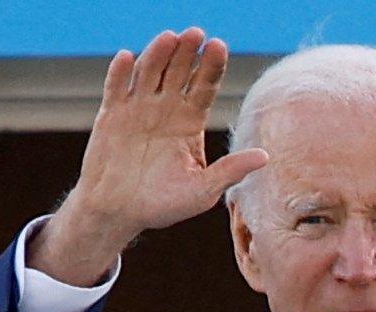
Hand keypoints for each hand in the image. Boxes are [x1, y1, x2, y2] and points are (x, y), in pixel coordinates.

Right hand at [29, 28, 268, 285]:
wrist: (116, 213)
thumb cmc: (161, 205)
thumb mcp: (201, 192)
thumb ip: (229, 172)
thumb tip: (265, 157)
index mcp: (191, 119)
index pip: (205, 84)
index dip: (211, 65)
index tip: (217, 46)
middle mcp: (166, 107)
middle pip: (180, 70)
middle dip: (187, 52)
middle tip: (195, 34)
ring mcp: (138, 107)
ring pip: (150, 71)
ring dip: (158, 53)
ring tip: (168, 38)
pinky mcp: (110, 114)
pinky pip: (116, 87)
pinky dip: (121, 72)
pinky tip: (128, 58)